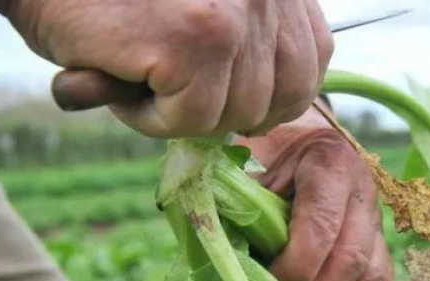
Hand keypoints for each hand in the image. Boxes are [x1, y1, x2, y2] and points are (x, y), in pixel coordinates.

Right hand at [0, 0, 333, 137]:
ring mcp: (235, 15)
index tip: (229, 96)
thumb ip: (249, 40)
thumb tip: (271, 111)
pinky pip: (191, 120)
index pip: (312, 59)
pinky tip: (117, 78)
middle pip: (282, 97)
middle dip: (225, 108)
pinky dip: (149, 117)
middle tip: (166, 85)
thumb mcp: (205, 7)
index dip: (274, 93)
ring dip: (181, 112)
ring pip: (236, 113)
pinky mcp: (194, 41)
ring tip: (135, 72)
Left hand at [237, 100, 394, 280]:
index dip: (293, 268)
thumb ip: (238, 195)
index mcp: (329, 164)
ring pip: (371, 275)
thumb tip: (223, 248)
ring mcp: (376, 217)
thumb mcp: (247, 159)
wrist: (300, 136)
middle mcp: (362, 191)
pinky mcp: (380, 240)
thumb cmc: (267, 151)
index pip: (320, 228)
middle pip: (350, 259)